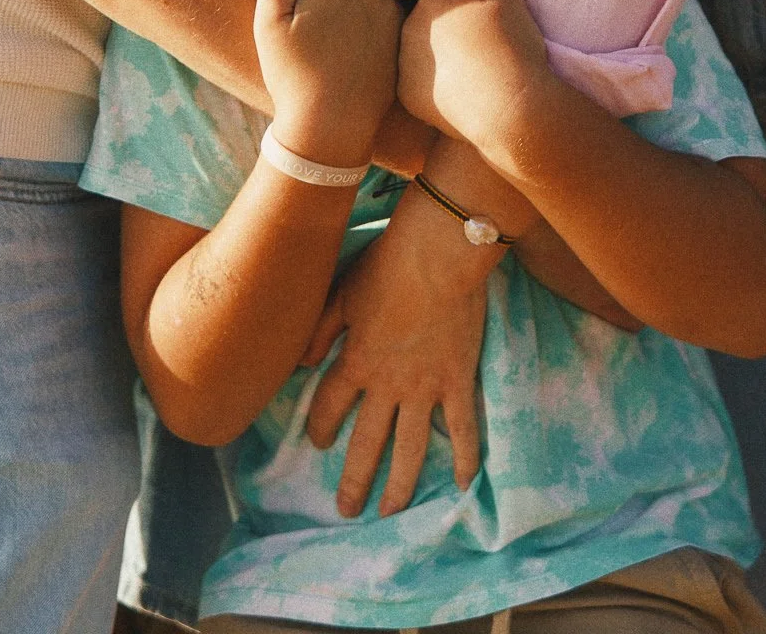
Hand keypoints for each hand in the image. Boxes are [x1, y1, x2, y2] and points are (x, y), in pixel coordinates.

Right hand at [254, 0, 400, 168]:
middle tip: (309, 19)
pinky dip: (366, 22)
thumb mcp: (267, 25)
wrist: (333, 124)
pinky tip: (350, 48)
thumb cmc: (294, 76)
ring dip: (347, 1)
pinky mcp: (400, 35)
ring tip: (331, 36)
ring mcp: (389, 11)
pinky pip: (379, 14)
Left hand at [302, 180, 487, 516]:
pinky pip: (462, 428)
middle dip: (355, 480)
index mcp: (356, 362)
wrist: (437, 254)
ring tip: (391, 511)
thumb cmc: (386, 264)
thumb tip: (299, 365)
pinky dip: (465, 457)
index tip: (317, 443)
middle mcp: (388, 385)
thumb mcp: (340, 293)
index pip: (329, 407)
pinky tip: (465, 484)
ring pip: (411, 449)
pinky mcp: (458, 380)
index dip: (320, 428)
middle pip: (367, 443)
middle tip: (348, 510)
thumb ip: (318, 330)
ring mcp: (425, 387)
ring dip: (400, 485)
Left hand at [398, 0, 552, 157]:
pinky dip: (435, 84)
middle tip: (484, 50)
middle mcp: (407, 29)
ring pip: (424, 51)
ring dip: (441, 56)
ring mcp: (403, 65)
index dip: (473, 9)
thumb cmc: (512, 48)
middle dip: (452, 30)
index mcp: (429, 1)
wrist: (509, 110)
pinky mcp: (406, 96)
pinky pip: (419, 82)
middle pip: (432, 22)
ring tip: (474, 72)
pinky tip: (461, 90)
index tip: (491, 27)